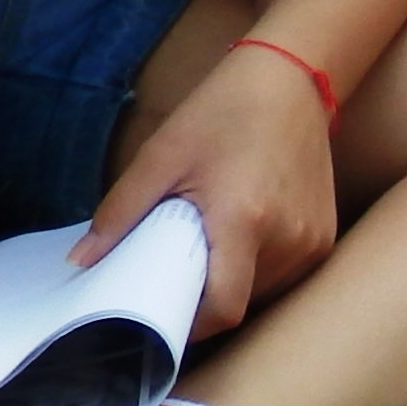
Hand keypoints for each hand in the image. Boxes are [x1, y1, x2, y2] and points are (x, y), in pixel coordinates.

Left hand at [78, 34, 343, 339]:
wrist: (292, 80)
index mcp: (243, 220)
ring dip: (233, 286)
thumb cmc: (221, 113)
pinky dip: (259, 271)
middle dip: (204, 300)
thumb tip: (81, 263)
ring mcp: (314, 240)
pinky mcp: (325, 237)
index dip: (191, 325)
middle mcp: (287, 238)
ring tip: (209, 251)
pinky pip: (286, 276)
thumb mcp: (161, 156)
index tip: (161, 317)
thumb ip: (119, 213)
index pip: (223, 309)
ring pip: (264, 294)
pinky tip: (242, 239)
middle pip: (240, 303)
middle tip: (175, 274)